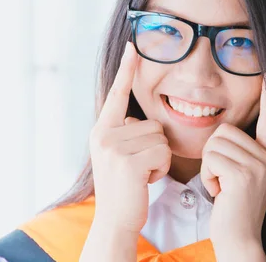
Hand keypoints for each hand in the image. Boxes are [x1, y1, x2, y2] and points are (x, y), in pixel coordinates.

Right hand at [88, 41, 171, 233]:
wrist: (115, 219)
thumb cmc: (125, 186)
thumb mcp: (117, 153)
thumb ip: (125, 132)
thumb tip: (141, 118)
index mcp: (102, 129)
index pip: (117, 93)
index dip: (126, 69)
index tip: (133, 46)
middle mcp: (103, 134)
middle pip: (153, 122)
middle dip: (155, 146)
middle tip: (138, 167)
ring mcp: (113, 148)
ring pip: (160, 137)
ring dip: (159, 158)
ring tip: (141, 174)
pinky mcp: (128, 162)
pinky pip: (163, 152)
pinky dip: (161, 168)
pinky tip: (145, 180)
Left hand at [201, 69, 265, 254]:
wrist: (239, 239)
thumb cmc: (233, 206)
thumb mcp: (243, 174)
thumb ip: (241, 152)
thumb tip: (226, 129)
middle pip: (224, 130)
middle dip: (213, 155)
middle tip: (224, 179)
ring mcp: (261, 165)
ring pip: (214, 143)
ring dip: (209, 167)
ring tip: (223, 186)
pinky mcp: (244, 175)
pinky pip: (211, 158)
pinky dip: (207, 177)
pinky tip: (221, 194)